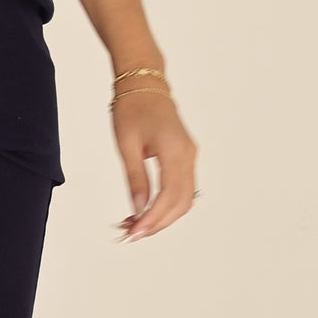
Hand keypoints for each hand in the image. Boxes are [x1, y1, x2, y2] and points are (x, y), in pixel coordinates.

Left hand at [111, 88, 197, 239]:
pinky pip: (182, 188)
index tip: (134, 232)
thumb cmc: (132, 108)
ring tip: (135, 224)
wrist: (144, 84)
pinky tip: (146, 210)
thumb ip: (135, 178)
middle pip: (181, 202)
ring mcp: (190, 156)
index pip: (168, 195)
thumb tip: (138, 209)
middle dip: (158, 223)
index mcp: (174, 149)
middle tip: (131, 234)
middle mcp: (188, 154)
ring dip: (163, 216)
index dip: (153, 218)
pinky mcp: (186, 157)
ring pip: (184, 198)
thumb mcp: (126, 144)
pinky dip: (166, 204)